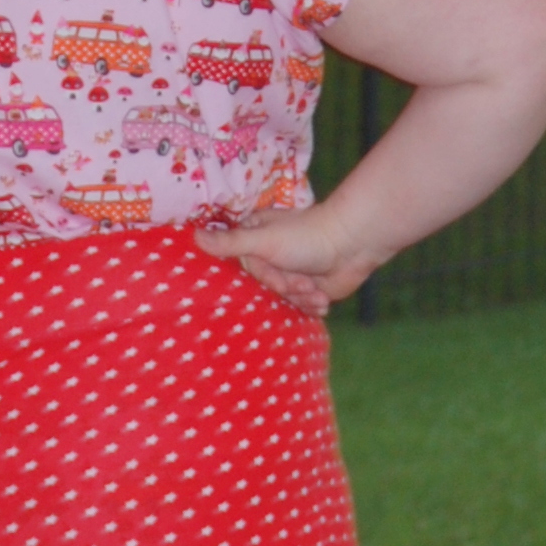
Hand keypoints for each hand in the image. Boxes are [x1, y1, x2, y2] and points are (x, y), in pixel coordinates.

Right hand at [193, 203, 383, 316]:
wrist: (353, 245)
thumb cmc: (307, 236)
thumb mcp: (263, 239)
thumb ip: (229, 243)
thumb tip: (192, 235)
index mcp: (257, 241)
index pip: (244, 271)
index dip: (263, 276)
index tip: (278, 273)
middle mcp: (271, 258)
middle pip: (264, 289)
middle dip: (286, 288)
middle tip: (303, 279)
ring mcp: (291, 275)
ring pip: (283, 302)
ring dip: (302, 298)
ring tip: (316, 287)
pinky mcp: (309, 290)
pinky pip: (301, 309)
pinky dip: (313, 305)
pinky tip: (323, 296)